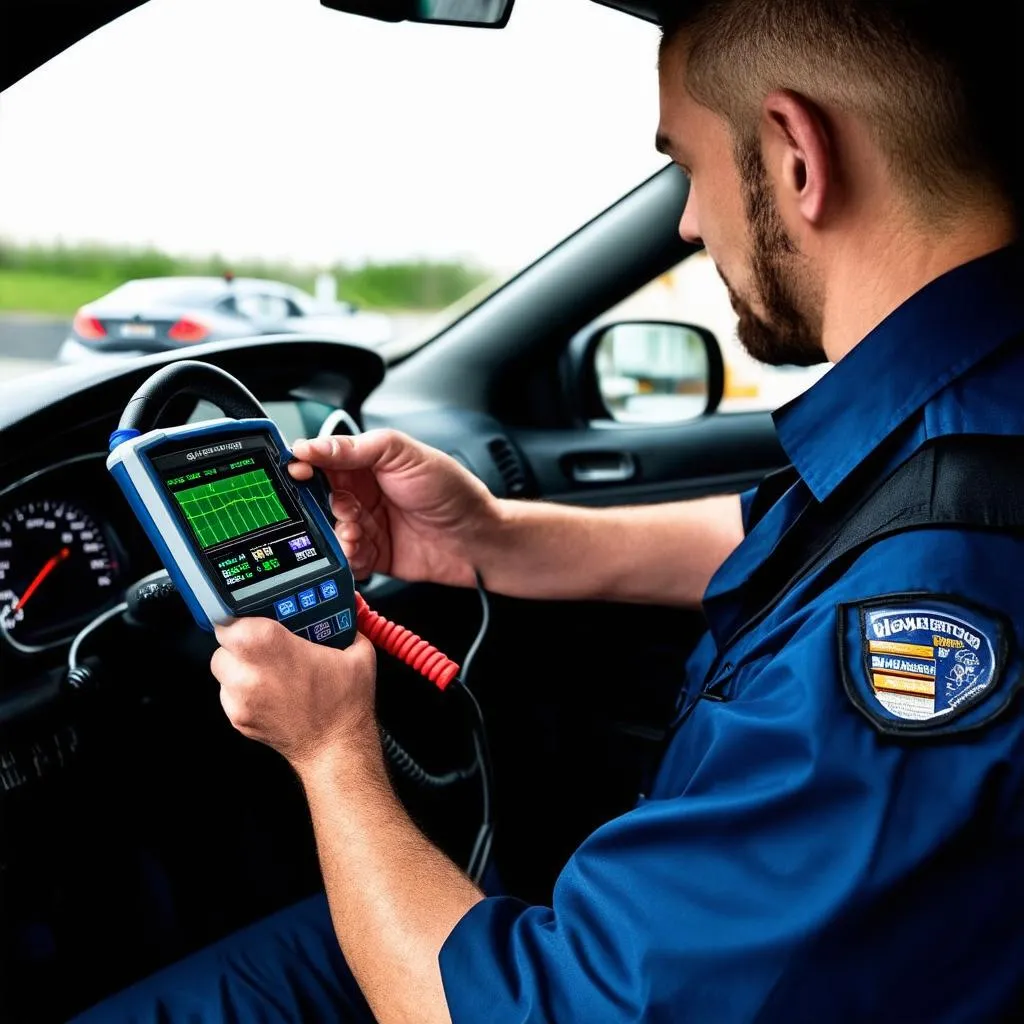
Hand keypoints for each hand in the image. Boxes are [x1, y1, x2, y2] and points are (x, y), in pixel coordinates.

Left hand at [211, 617, 377, 771]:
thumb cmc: (345, 703)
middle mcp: (247, 671)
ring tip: (269, 668)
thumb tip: (346, 609)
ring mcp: (239, 698)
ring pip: (223, 670)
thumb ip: (346, 623)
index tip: (255, 617)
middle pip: (223, 643)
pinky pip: (230, 694)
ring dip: (240, 665)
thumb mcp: (356, 651)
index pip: (230, 617)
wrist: (336, 747)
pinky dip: (243, 690)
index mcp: (269, 644)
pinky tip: (269, 691)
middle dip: (241, 640)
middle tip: (266, 644)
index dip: (242, 615)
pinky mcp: (238, 719)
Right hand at [288, 430, 499, 586]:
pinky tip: (363, 550)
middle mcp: (363, 492)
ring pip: (329, 530)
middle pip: (318, 497)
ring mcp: (366, 524)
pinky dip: (348, 556)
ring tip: (357, 531)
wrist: (477, 538)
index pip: (322, 459)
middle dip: (321, 504)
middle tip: (342, 507)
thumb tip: (312, 445)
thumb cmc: (451, 491)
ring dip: (338, 532)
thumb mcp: (403, 455)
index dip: (305, 464)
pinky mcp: (371, 554)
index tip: (296, 471)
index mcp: (367, 462)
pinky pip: (345, 557)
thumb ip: (355, 448)